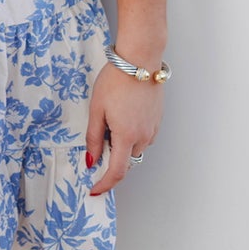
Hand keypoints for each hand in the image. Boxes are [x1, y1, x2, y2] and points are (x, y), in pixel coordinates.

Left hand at [84, 63, 162, 194]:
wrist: (140, 60)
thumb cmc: (116, 80)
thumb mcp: (96, 109)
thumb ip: (93, 137)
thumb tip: (91, 160)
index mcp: (126, 136)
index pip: (116, 172)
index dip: (104, 184)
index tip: (95, 189)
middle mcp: (143, 136)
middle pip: (126, 161)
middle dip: (112, 160)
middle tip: (98, 143)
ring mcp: (153, 128)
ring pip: (136, 149)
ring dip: (122, 146)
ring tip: (110, 122)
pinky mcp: (158, 120)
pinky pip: (144, 137)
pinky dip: (132, 136)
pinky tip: (123, 117)